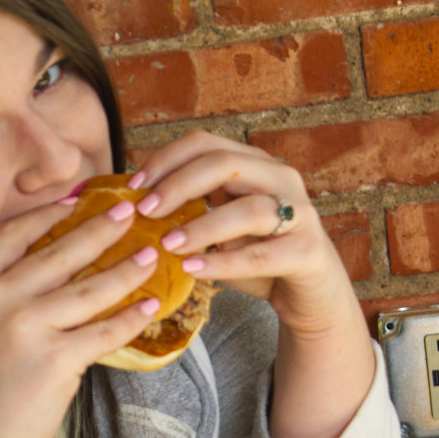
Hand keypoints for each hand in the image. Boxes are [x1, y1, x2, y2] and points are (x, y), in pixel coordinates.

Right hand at [0, 194, 164, 437]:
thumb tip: (50, 267)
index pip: (14, 234)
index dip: (50, 212)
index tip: (79, 197)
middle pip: (60, 251)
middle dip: (102, 227)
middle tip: (130, 211)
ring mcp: (25, 328)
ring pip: (91, 288)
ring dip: (128, 267)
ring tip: (152, 254)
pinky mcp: (55, 360)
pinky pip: (105, 331)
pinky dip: (132, 317)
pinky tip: (150, 306)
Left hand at [127, 129, 353, 341]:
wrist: (308, 294)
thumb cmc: (255, 255)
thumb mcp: (218, 226)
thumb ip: (189, 210)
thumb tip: (130, 205)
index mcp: (254, 164)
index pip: (205, 144)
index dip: (166, 159)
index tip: (133, 187)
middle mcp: (280, 179)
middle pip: (226, 164)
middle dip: (179, 185)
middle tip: (145, 211)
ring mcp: (299, 214)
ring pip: (248, 210)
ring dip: (202, 226)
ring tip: (167, 245)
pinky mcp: (307, 252)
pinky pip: (263, 255)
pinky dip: (225, 263)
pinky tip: (193, 270)